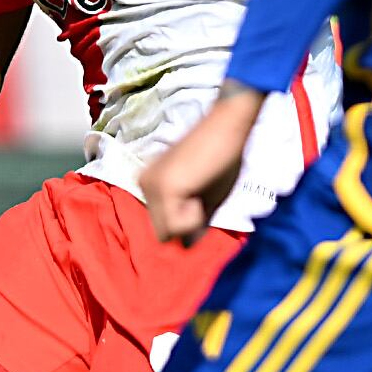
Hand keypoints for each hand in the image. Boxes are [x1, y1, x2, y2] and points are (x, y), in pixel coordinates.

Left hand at [141, 87, 265, 244]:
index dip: (187, 220)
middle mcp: (143, 184)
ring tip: (201, 187)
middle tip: (201, 191)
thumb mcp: (206, 196)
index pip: (164, 225)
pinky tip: (199, 191)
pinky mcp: (162, 189)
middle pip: (162, 232)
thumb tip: (187, 247)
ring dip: (189, 220)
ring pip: (167, 233)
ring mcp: (149, 186)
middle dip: (186, 223)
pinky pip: (177, 227)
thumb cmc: (222, 156)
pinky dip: (193, 218)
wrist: (228, 125)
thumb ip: (194, 221)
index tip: (200, 194)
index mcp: (150, 182)